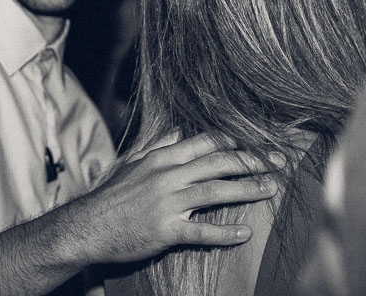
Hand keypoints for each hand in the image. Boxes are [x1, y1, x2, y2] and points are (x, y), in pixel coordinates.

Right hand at [76, 133, 280, 263]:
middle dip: (252, 161)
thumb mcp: (132, 163)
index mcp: (162, 158)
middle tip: (278, 163)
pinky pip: (201, 230)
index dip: (235, 141)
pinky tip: (244, 233)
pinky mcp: (165, 230)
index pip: (205, 142)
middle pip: (218, 163)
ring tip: (270, 190)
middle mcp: (167, 176)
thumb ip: (158, 147)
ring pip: (215, 191)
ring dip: (247, 189)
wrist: (86, 227)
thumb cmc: (110, 196)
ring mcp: (167, 203)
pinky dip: (225, 232)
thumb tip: (178, 132)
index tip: (258, 143)